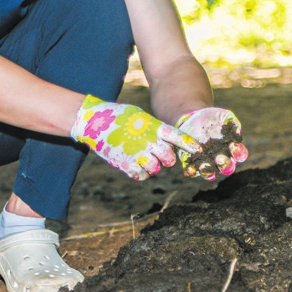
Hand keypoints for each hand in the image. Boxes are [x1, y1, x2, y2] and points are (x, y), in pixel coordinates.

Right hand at [70, 95, 202, 179]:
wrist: (93, 122)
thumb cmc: (117, 116)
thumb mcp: (139, 115)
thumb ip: (154, 127)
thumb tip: (167, 139)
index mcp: (154, 127)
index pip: (178, 138)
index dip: (190, 145)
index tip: (199, 150)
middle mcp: (148, 141)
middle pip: (169, 159)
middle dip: (168, 160)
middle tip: (162, 157)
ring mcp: (137, 154)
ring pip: (156, 169)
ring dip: (153, 167)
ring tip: (144, 158)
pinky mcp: (125, 164)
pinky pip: (141, 175)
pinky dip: (140, 172)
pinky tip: (134, 163)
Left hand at [176, 107, 247, 179]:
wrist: (192, 119)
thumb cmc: (212, 118)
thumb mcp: (222, 115)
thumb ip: (231, 121)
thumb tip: (237, 131)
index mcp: (232, 149)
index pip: (240, 155)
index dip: (239, 152)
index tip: (233, 145)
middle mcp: (222, 159)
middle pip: (228, 168)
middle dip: (225, 164)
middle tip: (219, 158)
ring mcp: (209, 163)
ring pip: (211, 173)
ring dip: (208, 172)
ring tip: (203, 166)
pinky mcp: (194, 164)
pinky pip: (194, 171)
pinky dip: (191, 171)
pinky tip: (189, 169)